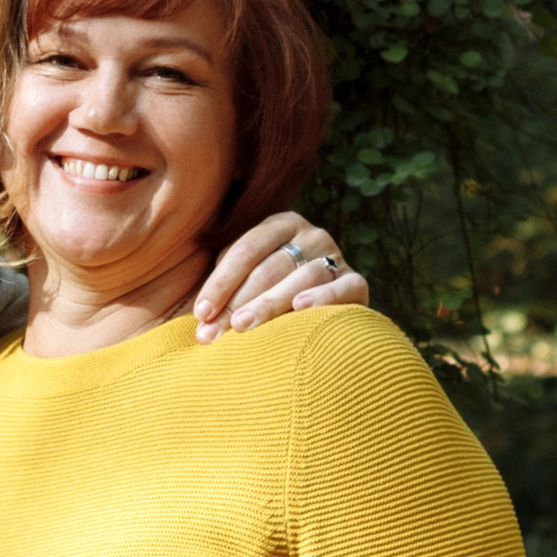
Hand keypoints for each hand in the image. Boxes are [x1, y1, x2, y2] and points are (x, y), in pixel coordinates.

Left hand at [194, 211, 369, 338]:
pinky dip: (324, 297)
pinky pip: (345, 286)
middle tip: (215, 332)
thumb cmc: (267, 297)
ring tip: (245, 326)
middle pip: (271, 266)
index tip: (201, 313)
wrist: (320, 315)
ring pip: (303, 276)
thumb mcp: (245, 282)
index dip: (221, 281)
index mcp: (280, 224)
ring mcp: (336, 256)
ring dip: (271, 302)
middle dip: (238, 301)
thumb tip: (199, 318)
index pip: (246, 248)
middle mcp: (311, 235)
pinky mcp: (356, 281)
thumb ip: (226, 288)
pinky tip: (300, 309)